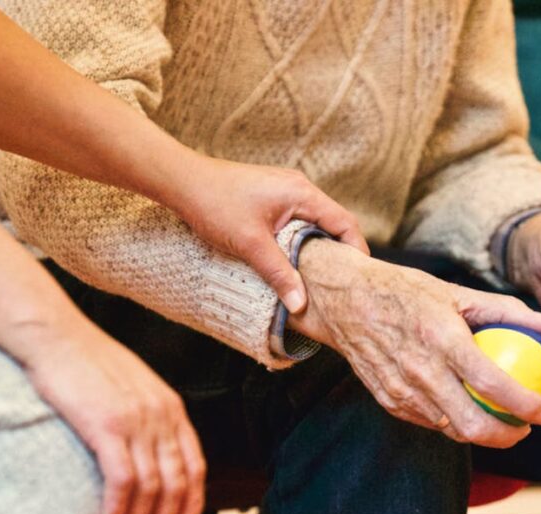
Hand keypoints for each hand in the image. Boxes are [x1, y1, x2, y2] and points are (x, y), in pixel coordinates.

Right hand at [19, 316, 205, 513]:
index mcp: (172, 408)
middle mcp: (161, 416)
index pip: (195, 464)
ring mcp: (136, 421)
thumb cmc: (90, 362)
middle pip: (177, 481)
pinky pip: (122, 479)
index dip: (193, 502)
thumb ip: (150, 417)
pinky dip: (119, 508)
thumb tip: (152, 452)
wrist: (58, 337)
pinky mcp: (106, 426)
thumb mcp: (136, 387)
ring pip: (151, 486)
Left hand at [175, 158, 368, 313]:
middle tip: (341, 283)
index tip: (358, 278)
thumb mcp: (251, 244)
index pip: (345, 223)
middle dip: (339, 253)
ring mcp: (285, 191)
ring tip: (319, 278)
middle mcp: (299, 188)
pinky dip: (301, 241)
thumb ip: (279, 274)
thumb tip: (301, 305)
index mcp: (302, 194)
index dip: (356, 251)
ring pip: (314, 223)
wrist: (182, 181)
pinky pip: (298, 221)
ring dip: (318, 248)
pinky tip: (294, 261)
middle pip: (333, 223)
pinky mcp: (271, 197)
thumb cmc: (215, 204)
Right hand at [288, 238, 540, 447]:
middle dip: (508, 436)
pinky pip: (429, 422)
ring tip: (502, 421)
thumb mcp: (456, 292)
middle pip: (472, 425)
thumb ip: (506, 310)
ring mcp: (401, 391)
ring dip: (482, 433)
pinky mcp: (388, 400)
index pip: (492, 384)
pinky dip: (452, 421)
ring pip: (451, 430)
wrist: (345, 301)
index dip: (526, 405)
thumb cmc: (404, 291)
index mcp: (442, 339)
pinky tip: (466, 410)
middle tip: (527, 427)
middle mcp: (421, 371)